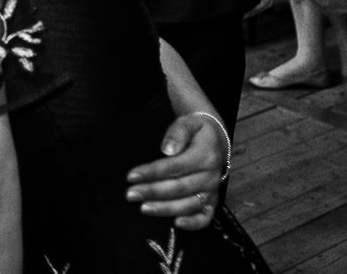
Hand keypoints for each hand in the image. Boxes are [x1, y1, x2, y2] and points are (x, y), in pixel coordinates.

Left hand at [124, 113, 226, 230]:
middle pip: (179, 187)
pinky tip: (176, 224)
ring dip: (165, 209)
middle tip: (130, 194)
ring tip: (143, 208)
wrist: (216, 140)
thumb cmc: (196, 131)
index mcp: (205, 156)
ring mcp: (212, 191)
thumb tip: (167, 149)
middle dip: (152, 192)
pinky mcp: (213, 201)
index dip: (152, 172)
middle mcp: (211, 176)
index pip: (175, 166)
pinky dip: (193, 223)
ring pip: (189, 204)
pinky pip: (206, 217)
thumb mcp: (188, 123)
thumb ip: (177, 133)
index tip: (131, 176)